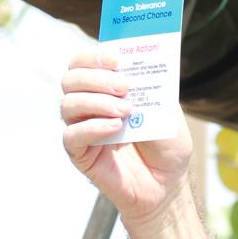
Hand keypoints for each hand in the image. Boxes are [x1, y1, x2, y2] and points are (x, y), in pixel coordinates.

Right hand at [60, 49, 192, 224]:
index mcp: (107, 89)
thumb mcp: (169, 110)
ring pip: (68, 104)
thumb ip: (155, 89)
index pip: (84, 63)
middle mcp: (89, 105)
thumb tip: (143, 67)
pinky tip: (114, 127)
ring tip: (126, 110)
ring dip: (97, 102)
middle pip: (71, 79)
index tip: (116, 59)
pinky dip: (92, 127)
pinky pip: (72, 135)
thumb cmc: (167, 144)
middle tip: (124, 86)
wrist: (168, 182)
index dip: (94, 56)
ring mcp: (83, 128)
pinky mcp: (81, 153)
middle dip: (96, 77)